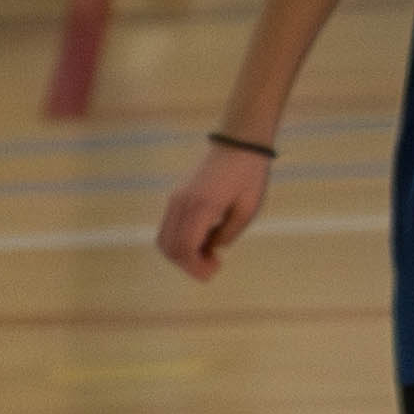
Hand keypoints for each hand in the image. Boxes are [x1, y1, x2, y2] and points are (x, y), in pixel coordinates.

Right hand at [152, 142, 266, 280]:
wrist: (238, 144)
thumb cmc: (249, 175)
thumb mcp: (248, 209)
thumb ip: (229, 233)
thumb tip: (213, 249)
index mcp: (202, 206)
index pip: (184, 247)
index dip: (195, 266)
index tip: (216, 268)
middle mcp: (182, 203)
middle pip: (169, 246)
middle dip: (188, 264)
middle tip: (214, 266)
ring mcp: (176, 198)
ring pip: (164, 238)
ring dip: (182, 254)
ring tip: (209, 254)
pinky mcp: (176, 196)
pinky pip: (169, 226)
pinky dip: (180, 240)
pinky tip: (204, 241)